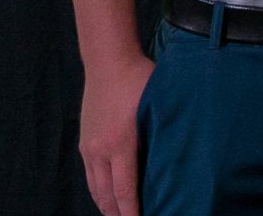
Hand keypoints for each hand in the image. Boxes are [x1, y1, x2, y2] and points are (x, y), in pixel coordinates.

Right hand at [77, 46, 153, 215]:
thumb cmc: (139, 79)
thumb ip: (161, 132)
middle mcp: (100, 150)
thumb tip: (177, 154)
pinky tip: (109, 196)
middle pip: (106, 196)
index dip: (133, 212)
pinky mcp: (85, 142)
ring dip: (107, 206)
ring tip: (120, 215)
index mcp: (120, 144)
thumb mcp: (157, 105)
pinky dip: (99, 190)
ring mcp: (89, 147)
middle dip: (118, 214)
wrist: (108, 62)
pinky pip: (91, 176)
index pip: (125, 190)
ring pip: (95, 189)